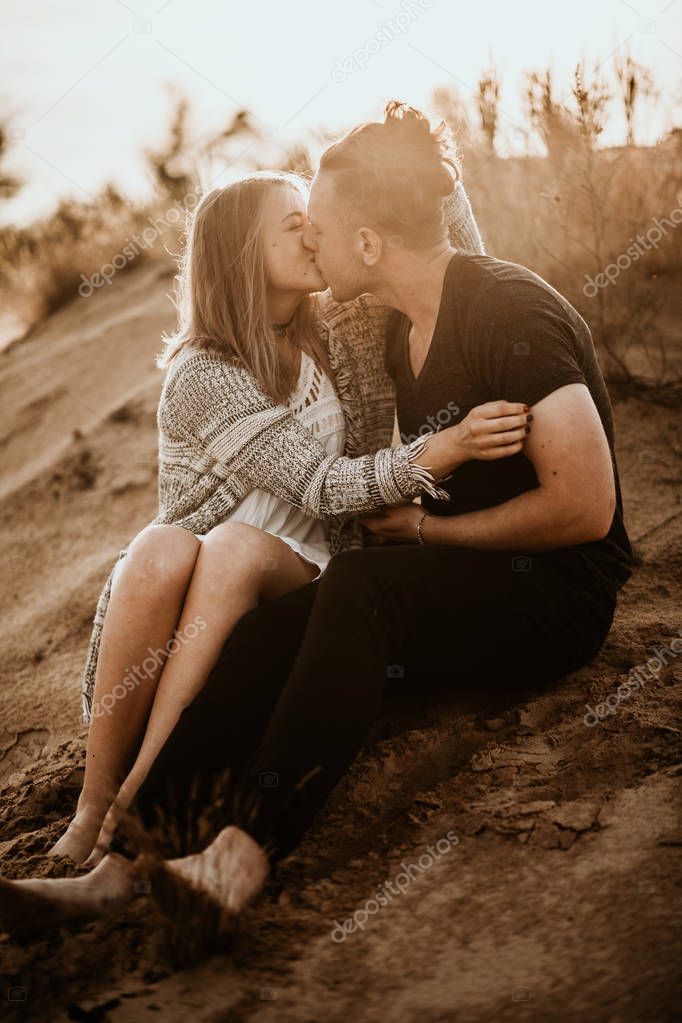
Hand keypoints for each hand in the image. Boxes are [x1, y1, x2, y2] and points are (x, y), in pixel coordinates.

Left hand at [360, 503, 424, 541]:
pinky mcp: (396, 533)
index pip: (360, 517)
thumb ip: (379, 504)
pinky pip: (387, 523)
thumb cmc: (410, 517)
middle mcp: (379, 532)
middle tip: (370, 497)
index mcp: (375, 526)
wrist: (427, 528)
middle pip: (369, 519)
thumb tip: (369, 501)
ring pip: (379, 520)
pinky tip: (392, 508)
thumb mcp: (392, 506)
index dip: (359, 507)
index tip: (359, 498)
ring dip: (379, 512)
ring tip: (381, 500)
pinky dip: (387, 516)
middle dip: (369, 508)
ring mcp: (388, 534)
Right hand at [409, 401, 530, 479]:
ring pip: (506, 438)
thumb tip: (520, 407)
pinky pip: (505, 451)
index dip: (516, 408)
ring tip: (526, 429)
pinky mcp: (486, 454)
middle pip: (504, 423)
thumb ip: (498, 405)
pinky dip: (516, 446)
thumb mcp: (481, 409)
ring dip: (520, 433)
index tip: (526, 408)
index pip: (501, 409)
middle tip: (528, 419)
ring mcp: (481, 443)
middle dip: (520, 420)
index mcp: (477, 414)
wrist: (460, 442)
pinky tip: (520, 441)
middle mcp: (477, 428)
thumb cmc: (476, 422)